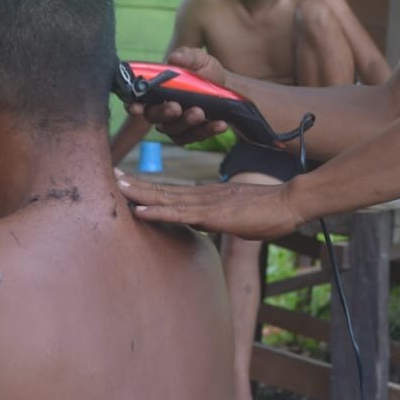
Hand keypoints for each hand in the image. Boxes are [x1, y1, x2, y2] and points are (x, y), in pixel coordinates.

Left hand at [117, 172, 304, 239]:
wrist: (290, 203)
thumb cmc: (270, 212)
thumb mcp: (239, 216)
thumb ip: (220, 217)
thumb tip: (208, 222)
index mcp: (207, 196)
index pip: (171, 190)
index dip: (147, 187)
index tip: (126, 182)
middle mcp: (202, 196)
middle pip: (162, 189)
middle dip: (134, 185)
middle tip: (109, 176)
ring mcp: (206, 203)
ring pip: (165, 197)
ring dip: (138, 194)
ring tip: (114, 187)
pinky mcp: (212, 215)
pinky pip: (179, 214)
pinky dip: (157, 212)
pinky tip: (138, 211)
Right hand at [126, 47, 231, 144]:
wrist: (227, 85)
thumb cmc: (204, 70)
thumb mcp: (198, 58)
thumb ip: (186, 57)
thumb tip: (174, 59)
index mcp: (156, 90)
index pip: (137, 99)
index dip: (132, 105)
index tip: (136, 108)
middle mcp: (161, 109)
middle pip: (153, 116)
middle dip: (163, 113)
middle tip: (176, 107)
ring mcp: (174, 124)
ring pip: (173, 130)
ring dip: (186, 123)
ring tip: (200, 113)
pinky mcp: (190, 134)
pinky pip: (194, 137)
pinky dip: (207, 131)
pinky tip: (220, 124)